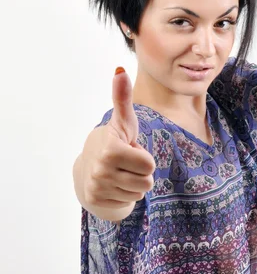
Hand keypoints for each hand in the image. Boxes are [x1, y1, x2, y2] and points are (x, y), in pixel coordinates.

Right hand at [81, 68, 155, 207]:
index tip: (131, 151)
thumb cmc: (115, 140)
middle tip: (127, 164)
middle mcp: (102, 170)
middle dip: (141, 174)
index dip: (145, 159)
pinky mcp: (97, 200)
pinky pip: (129, 203)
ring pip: (139, 194)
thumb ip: (123, 98)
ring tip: (121, 173)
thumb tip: (120, 70)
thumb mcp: (123, 121)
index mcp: (111, 150)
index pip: (150, 166)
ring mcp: (98, 187)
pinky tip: (114, 186)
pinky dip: (124, 196)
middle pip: (147, 182)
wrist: (88, 166)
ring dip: (134, 184)